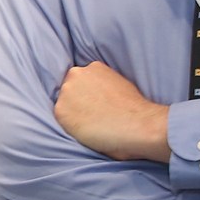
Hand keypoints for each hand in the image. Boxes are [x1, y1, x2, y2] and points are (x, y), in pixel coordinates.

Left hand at [53, 62, 170, 162]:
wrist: (138, 125)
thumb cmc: (135, 109)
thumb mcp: (118, 84)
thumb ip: (102, 84)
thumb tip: (96, 95)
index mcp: (92, 67)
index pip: (80, 80)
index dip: (85, 95)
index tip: (92, 105)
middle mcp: (76, 75)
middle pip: (69, 90)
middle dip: (77, 102)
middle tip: (91, 116)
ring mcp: (66, 92)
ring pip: (64, 105)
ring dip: (73, 114)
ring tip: (90, 126)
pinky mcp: (60, 111)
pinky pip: (61, 120)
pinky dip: (70, 127)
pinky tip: (86, 132)